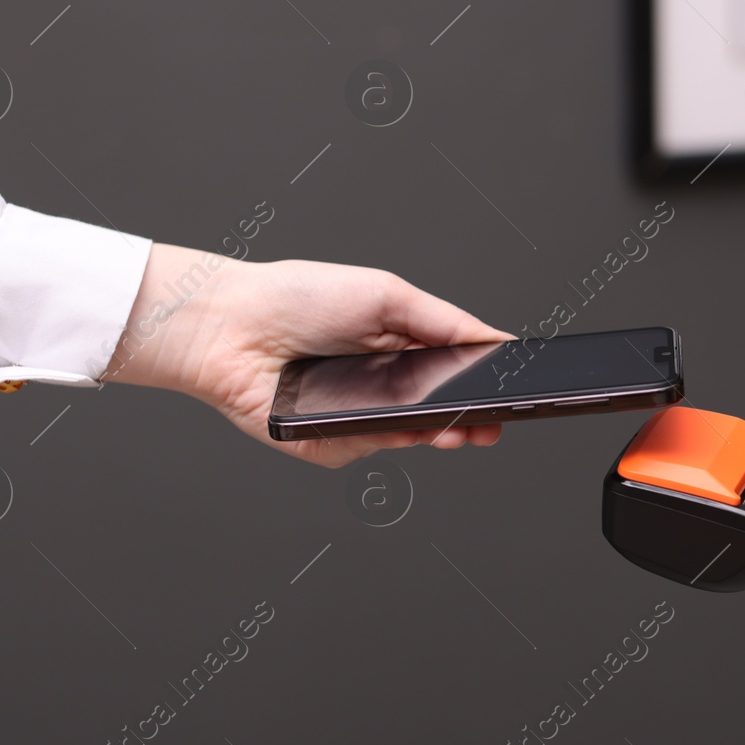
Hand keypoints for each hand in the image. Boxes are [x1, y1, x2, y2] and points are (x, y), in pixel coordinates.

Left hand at [107, 244, 512, 466]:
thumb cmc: (299, 298)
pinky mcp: (331, 445)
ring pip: (412, 438)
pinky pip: (369, 448)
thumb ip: (446, 322)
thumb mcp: (388, 296)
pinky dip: (379, 436)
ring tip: (454, 428)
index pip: (457, 374)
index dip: (487, 387)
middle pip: (443, 414)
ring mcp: (360, 418)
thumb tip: (498, 340)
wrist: (230, 327)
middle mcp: (384, 385)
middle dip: (471, 420)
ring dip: (435, 435)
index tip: (514, 394)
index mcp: (401, 346)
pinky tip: (382, 422)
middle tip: (492, 423)